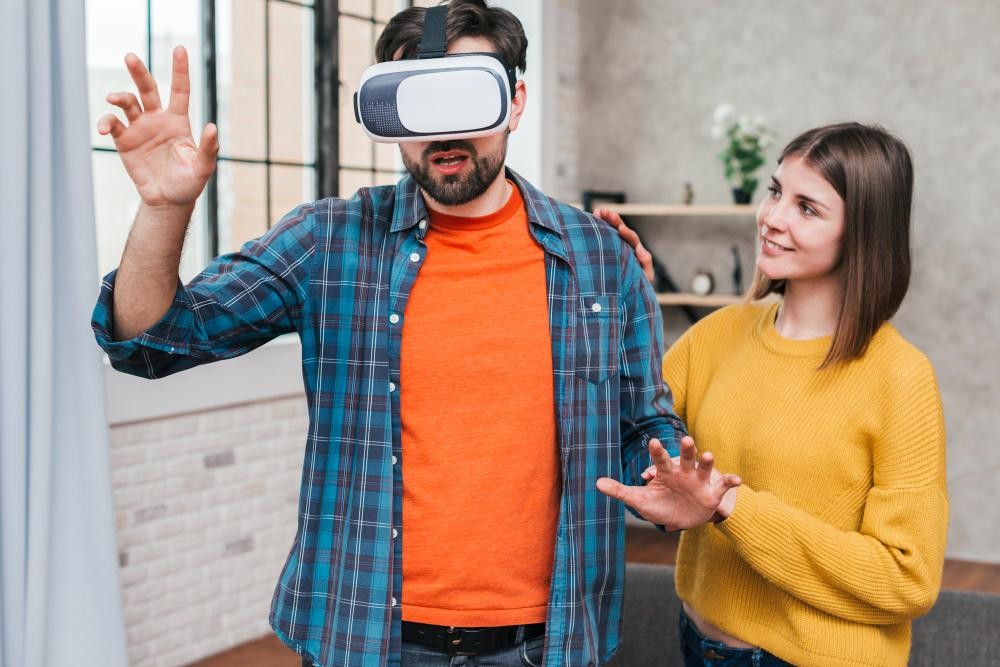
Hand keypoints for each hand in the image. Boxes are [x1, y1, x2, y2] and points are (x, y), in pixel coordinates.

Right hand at [97, 46, 218, 209]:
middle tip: (130, 57)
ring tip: (114, 98)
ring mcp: (139, 129)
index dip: (180, 70)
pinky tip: (103, 127)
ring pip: (127, 103)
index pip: (180, 90)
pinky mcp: (124, 141)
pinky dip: (105, 122)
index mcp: (178, 121)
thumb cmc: (189, 183)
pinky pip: (112, 125)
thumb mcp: (203, 167)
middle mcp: (157, 119)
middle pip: (147, 89)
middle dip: (139, 72)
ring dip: (120, 97)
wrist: (168, 201)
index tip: (180, 48)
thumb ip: (209, 148)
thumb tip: (213, 127)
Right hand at [593, 207, 654, 282]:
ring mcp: (615, 246)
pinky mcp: (606, 249)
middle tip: (606, 212)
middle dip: (614, 220)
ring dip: (606, 220)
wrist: (626, 294)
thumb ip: (645, 264)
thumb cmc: (636, 287)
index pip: (632, 239)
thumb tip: (642, 251)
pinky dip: (598, 227)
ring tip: (598, 211)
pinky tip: (591, 218)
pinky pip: (603, 235)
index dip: (627, 233)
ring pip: (611, 230)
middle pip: (621, 229)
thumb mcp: (644, 277)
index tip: (621, 229)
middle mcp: (626, 246)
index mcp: (635, 251)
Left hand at [596, 436, 740, 529]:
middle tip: (686, 440)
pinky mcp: (712, 494)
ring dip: (707, 461)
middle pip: (685, 457)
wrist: (682, 520)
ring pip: (704, 467)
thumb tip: (596, 483)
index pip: (660, 459)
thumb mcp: (640, 501)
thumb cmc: (660, 506)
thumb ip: (620, 491)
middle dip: (686, 449)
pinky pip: (723, 485)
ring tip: (709, 454)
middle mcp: (683, 472)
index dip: (658, 451)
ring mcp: (699, 482)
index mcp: (666, 472)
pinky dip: (730, 481)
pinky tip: (737, 479)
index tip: (654, 441)